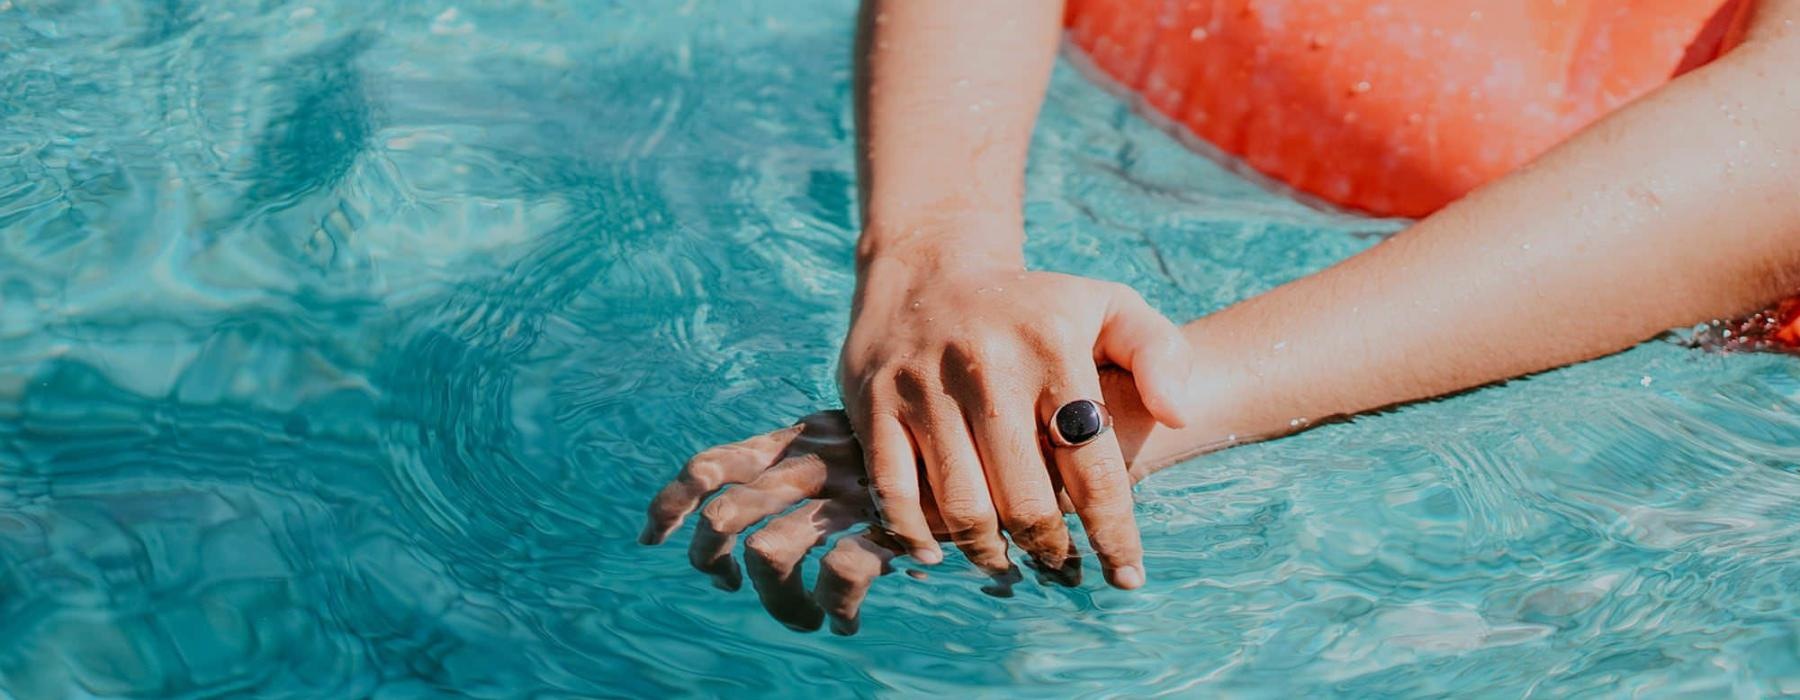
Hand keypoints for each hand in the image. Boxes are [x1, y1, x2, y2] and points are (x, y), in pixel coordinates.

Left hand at [638, 411, 929, 633]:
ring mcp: (846, 496)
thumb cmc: (914, 451)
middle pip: (723, 517)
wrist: (987, 449)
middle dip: (710, 563)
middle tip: (731, 585)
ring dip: (778, 604)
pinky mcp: (885, 528)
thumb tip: (737, 506)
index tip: (651, 539)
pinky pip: (836, 579)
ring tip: (803, 620)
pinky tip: (848, 621)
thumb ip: (801, 457)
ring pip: (769, 556)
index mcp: (796, 439)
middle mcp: (812, 463)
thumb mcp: (849, 436)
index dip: (669, 504)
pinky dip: (834, 610)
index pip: (711, 465)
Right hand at [841, 248, 1191, 587]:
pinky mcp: (874, 403)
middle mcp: (987, 367)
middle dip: (1050, 549)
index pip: (1091, 464)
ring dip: (989, 553)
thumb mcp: (1108, 305)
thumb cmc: (1032, 307)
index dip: (1113, 532)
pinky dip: (914, 535)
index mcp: (1052, 347)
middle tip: (1062, 569)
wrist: (928, 269)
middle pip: (1024, 499)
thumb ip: (1159, 354)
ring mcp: (925, 386)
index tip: (1126, 577)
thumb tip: (1179, 416)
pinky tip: (937, 553)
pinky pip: (895, 492)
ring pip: (961, 506)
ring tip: (1009, 564)